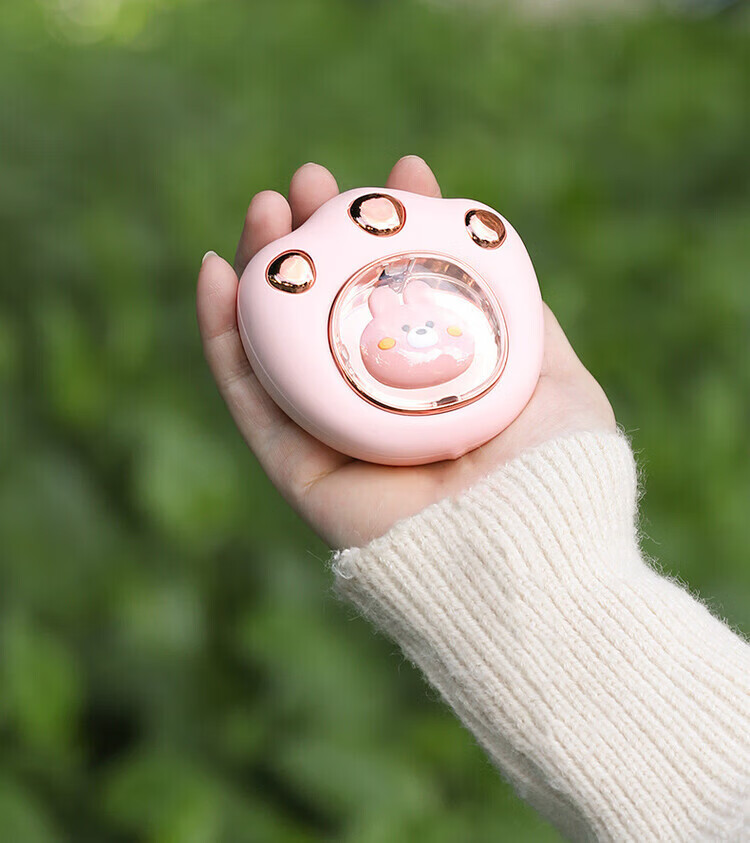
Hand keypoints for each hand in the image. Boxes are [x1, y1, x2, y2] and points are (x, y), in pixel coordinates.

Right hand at [197, 157, 615, 548]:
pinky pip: (250, 397)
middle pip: (331, 312)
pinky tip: (216, 273)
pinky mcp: (300, 471)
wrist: (533, 558)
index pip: (399, 294)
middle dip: (318, 241)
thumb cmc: (558, 469)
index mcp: (433, 380)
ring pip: (281, 344)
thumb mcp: (551, 372)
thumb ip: (521, 313)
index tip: (399, 175)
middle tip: (308, 182)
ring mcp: (337, 436)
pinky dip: (222, 337)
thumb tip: (487, 238)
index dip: (394, 231)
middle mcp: (380, 404)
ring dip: (264, 273)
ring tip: (263, 208)